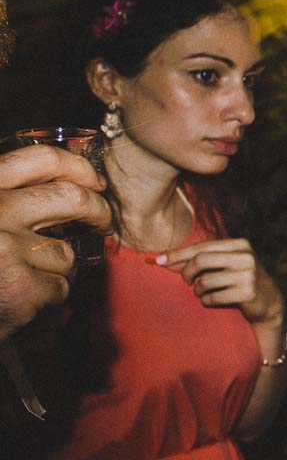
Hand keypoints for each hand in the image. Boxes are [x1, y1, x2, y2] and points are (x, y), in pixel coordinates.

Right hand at [0, 146, 110, 342]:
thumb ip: (16, 196)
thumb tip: (79, 182)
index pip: (41, 159)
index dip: (79, 169)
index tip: (95, 182)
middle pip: (71, 198)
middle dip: (99, 211)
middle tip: (104, 222)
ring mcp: (4, 248)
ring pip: (65, 252)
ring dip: (58, 269)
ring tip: (28, 277)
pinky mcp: (19, 285)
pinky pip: (61, 285)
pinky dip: (49, 296)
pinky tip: (22, 299)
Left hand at [160, 238, 283, 322]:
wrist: (268, 301)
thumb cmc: (238, 279)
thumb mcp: (226, 263)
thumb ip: (201, 258)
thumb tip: (162, 258)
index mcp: (240, 244)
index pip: (201, 247)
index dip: (178, 254)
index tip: (158, 261)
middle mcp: (246, 257)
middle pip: (201, 261)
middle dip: (187, 272)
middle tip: (186, 281)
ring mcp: (249, 275)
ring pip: (205, 281)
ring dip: (198, 290)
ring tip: (202, 293)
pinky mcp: (248, 293)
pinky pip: (213, 297)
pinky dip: (206, 301)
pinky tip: (210, 301)